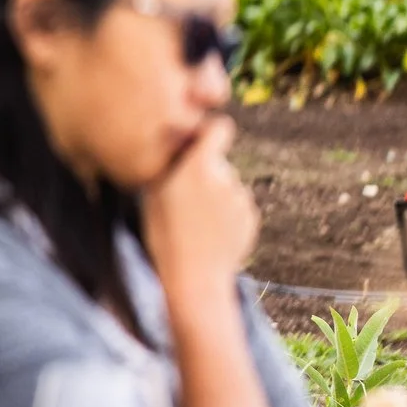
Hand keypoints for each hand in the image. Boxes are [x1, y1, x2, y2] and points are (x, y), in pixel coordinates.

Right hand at [139, 117, 255, 305]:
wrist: (194, 277)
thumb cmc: (163, 233)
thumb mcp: (154, 193)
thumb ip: (172, 163)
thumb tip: (181, 142)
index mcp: (200, 166)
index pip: (220, 128)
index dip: (211, 131)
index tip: (199, 140)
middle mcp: (227, 177)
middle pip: (219, 163)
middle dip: (205, 173)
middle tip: (183, 198)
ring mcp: (243, 199)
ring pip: (227, 186)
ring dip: (215, 196)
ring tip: (195, 222)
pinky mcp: (252, 218)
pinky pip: (236, 207)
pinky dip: (225, 215)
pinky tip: (209, 234)